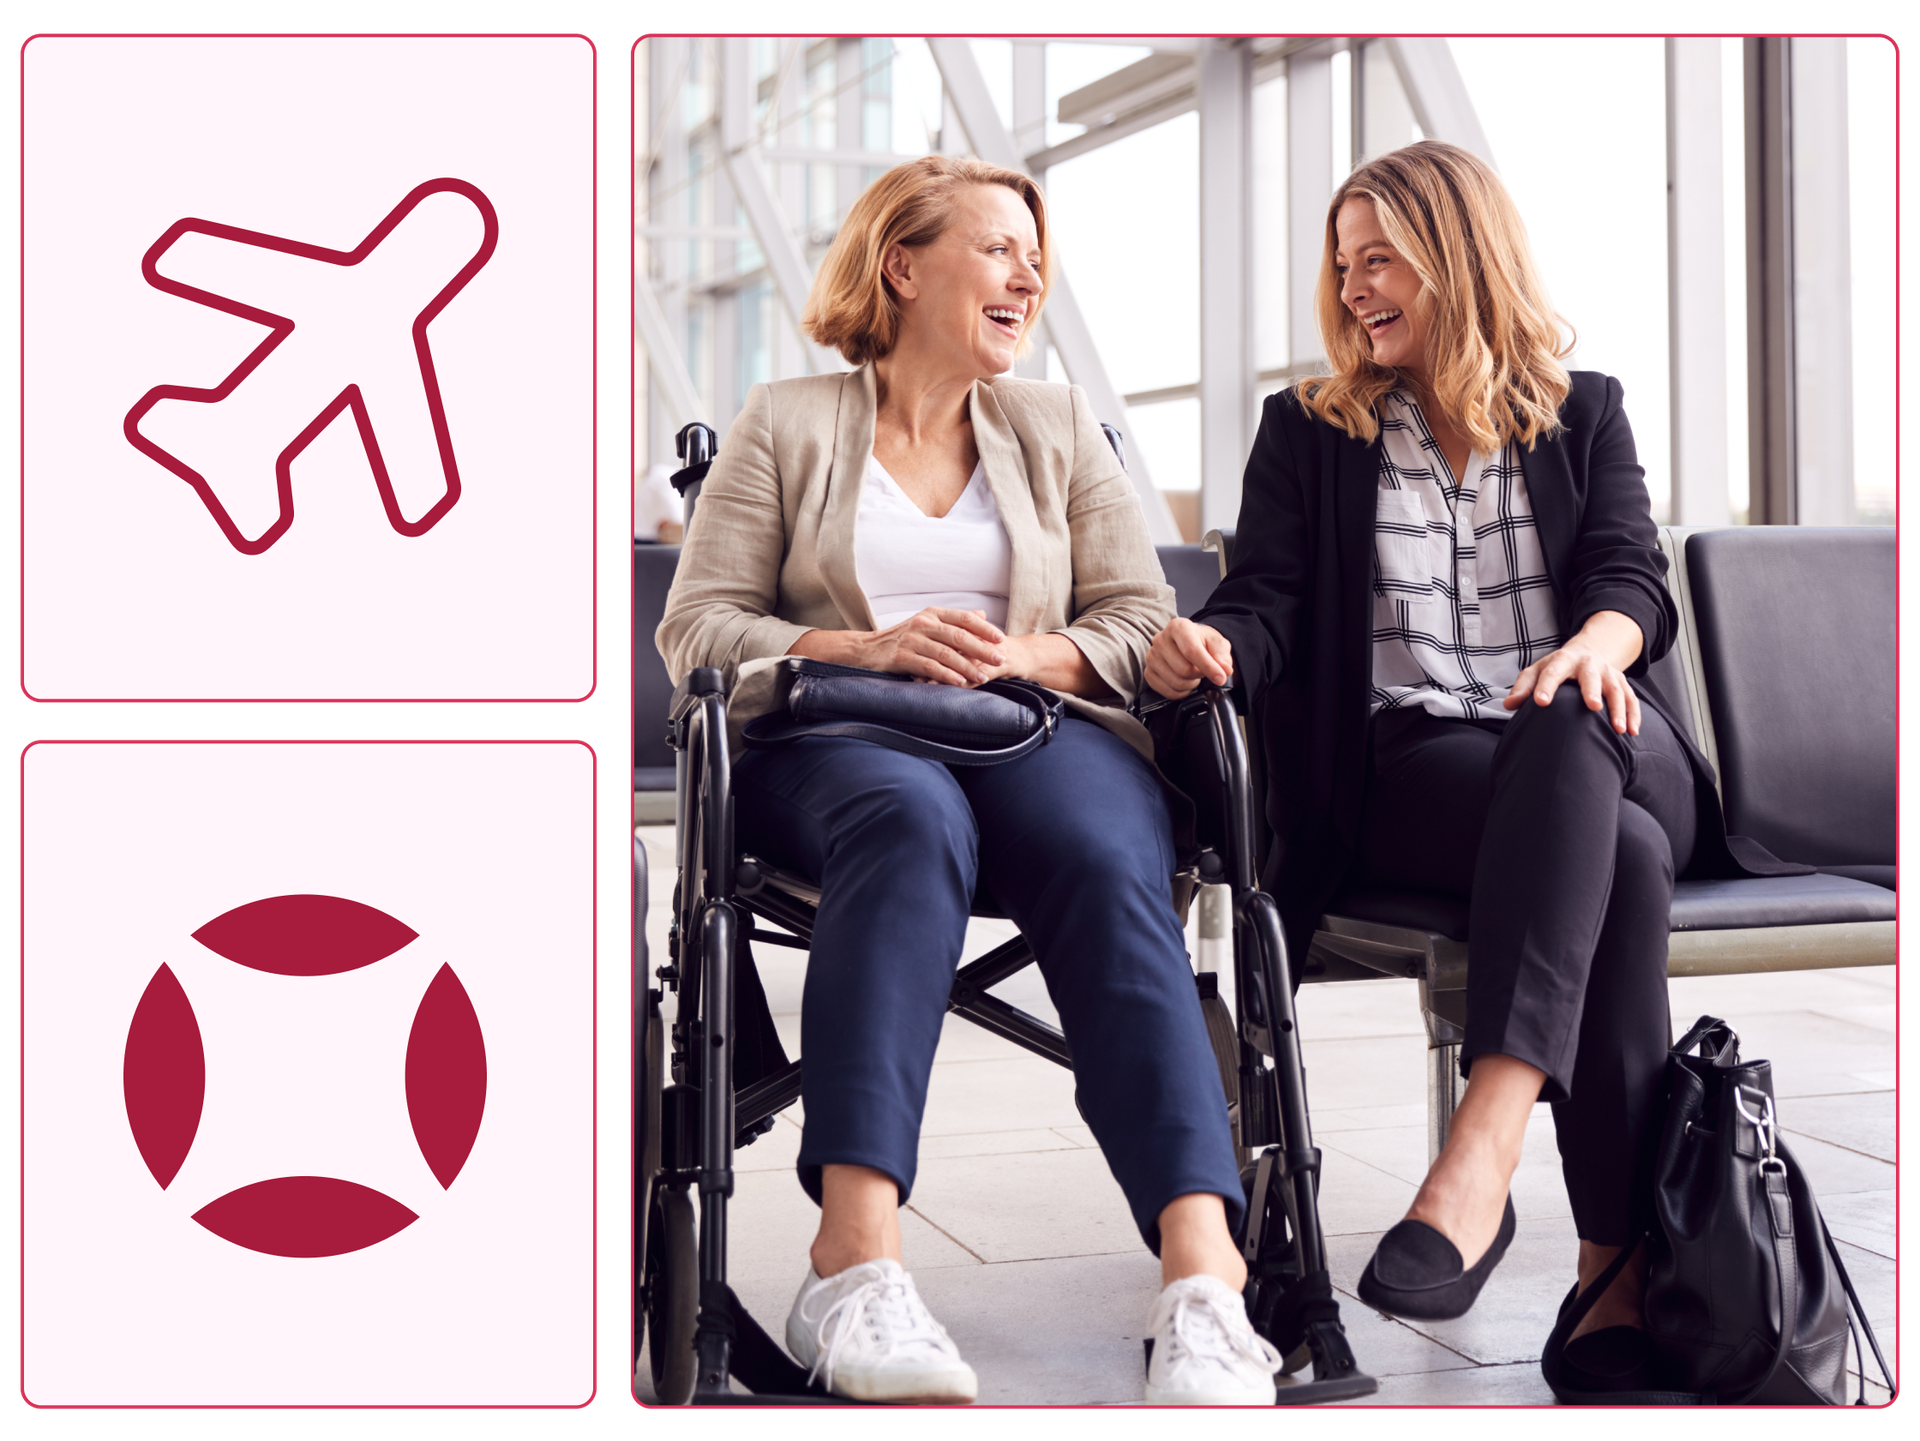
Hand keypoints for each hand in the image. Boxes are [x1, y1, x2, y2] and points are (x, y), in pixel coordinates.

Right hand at [791, 607, 1005, 685]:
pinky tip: (958, 683)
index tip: (1001, 639)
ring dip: (967, 666)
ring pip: (946, 653)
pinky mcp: (901, 657)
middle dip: (982, 648)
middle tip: (1000, 659)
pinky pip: (929, 667)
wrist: (865, 650)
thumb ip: (954, 621)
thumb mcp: (927, 624)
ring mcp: (911, 640)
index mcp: (932, 613)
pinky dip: (945, 675)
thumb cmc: (901, 640)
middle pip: (958, 635)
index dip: (984, 628)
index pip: (963, 618)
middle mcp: (922, 623)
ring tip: (983, 677)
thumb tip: (982, 615)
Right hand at [1145, 618, 1233, 698]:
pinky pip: (1167, 692)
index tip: (1221, 678)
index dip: (1208, 667)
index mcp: (1178, 627)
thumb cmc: (1202, 642)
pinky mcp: (1148, 672)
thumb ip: (1222, 655)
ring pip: (1175, 682)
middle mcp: (1160, 640)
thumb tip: (1225, 669)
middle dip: (1199, 675)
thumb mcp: (1217, 643)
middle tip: (1203, 670)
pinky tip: (1185, 682)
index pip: (1192, 650)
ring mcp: (1152, 657)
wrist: (1189, 644)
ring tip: (1194, 675)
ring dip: (1191, 684)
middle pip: (1183, 669)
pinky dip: (1181, 692)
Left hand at [1502, 612, 1642, 734]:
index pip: (1552, 672)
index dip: (1546, 686)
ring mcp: (1608, 672)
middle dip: (1592, 690)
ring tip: (1619, 729)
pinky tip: (1632, 732)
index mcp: (1563, 660)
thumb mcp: (1537, 670)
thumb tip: (1509, 704)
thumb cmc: (1558, 667)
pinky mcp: (1622, 682)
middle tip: (1593, 706)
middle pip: (1591, 676)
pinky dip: (1633, 714)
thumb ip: (1524, 686)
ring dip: (1619, 708)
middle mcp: (1588, 664)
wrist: (1588, 651)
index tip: (1541, 702)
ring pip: (1616, 689)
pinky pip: (1631, 698)